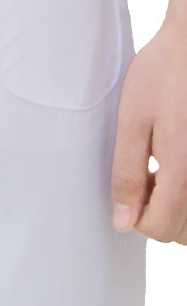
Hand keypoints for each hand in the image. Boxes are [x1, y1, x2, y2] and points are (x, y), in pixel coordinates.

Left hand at [111, 12, 186, 243]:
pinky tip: (183, 155)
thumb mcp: (133, 120)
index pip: (159, 229)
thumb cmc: (165, 72)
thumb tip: (124, 222)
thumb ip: (128, 173)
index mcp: (185, 170)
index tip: (135, 181)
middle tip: (152, 173)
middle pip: (186, 233)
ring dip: (182, 205)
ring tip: (169, 164)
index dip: (136, 212)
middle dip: (162, 212)